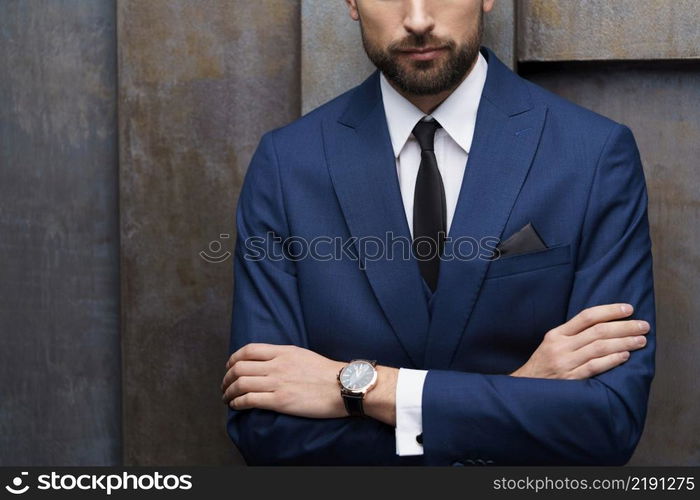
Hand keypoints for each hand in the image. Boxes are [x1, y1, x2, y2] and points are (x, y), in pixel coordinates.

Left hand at [221, 343, 347, 418]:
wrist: (343, 386)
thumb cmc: (327, 373)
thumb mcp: (303, 355)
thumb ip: (284, 356)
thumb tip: (269, 361)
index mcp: (283, 352)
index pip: (248, 350)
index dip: (233, 358)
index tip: (229, 366)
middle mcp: (277, 365)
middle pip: (239, 367)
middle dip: (227, 377)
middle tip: (225, 385)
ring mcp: (278, 383)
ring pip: (240, 384)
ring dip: (228, 392)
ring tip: (227, 398)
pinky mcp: (280, 401)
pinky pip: (249, 400)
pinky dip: (237, 403)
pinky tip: (236, 406)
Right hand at [510, 303, 649, 379]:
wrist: (526, 388)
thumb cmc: (544, 365)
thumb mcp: (552, 344)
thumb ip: (573, 335)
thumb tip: (605, 325)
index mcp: (556, 334)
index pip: (587, 316)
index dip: (610, 311)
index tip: (629, 309)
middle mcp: (561, 346)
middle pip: (598, 331)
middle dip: (624, 327)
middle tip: (643, 325)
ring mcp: (565, 363)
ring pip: (599, 347)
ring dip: (624, 342)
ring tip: (641, 340)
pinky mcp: (571, 379)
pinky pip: (594, 366)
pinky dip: (611, 360)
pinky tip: (625, 356)